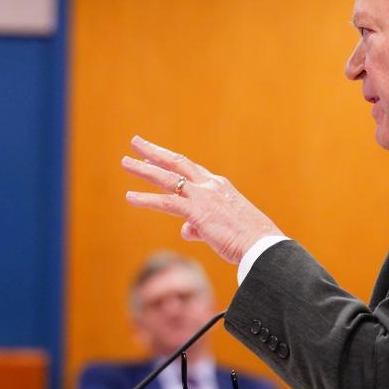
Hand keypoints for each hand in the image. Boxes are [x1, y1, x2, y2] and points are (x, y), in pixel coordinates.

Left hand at [123, 136, 282, 263]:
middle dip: (154, 152)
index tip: (154, 155)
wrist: (262, 246)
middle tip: (136, 142)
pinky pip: (166, 202)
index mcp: (219, 186)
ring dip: (144, 169)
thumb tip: (185, 229)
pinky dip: (146, 199)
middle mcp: (210, 185)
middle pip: (177, 162)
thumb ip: (200, 227)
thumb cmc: (248, 240)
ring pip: (168, 178)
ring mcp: (203, 196)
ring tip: (125, 162)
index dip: (170, 161)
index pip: (190, 169)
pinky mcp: (197, 211)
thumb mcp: (222, 229)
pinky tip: (129, 197)